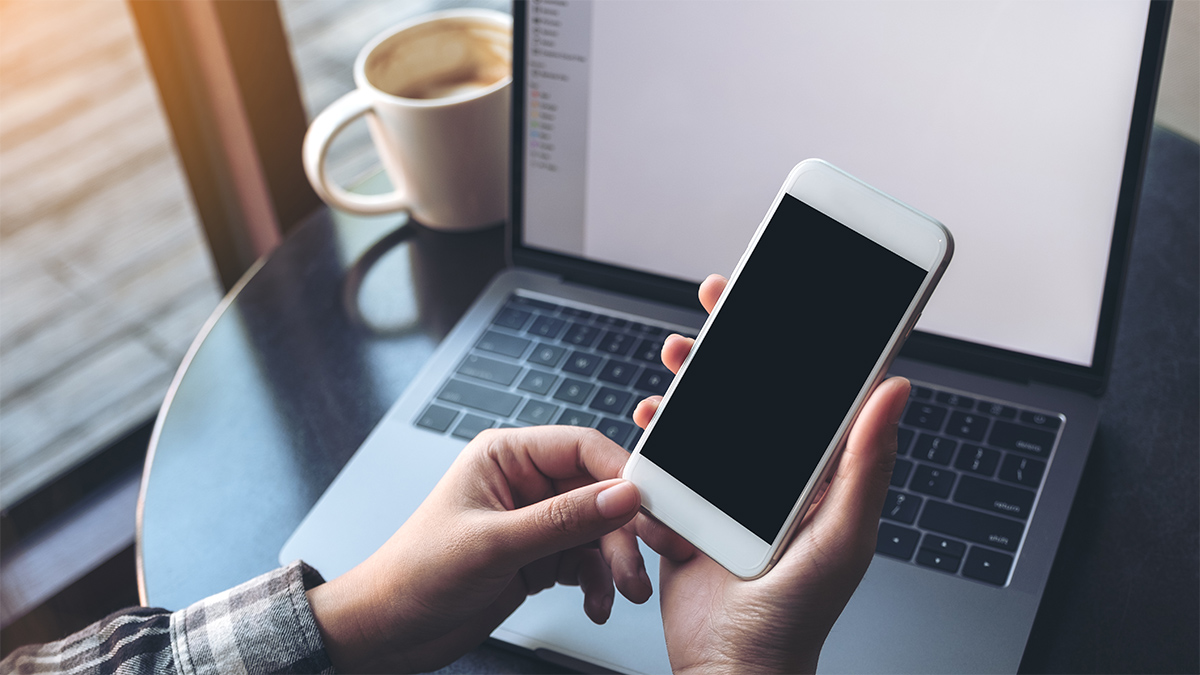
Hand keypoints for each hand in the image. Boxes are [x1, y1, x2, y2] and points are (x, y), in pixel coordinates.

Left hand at [305, 425, 686, 672]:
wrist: (387, 630)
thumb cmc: (415, 575)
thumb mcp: (494, 546)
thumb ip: (563, 520)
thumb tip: (622, 496)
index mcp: (506, 456)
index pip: (582, 447)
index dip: (621, 473)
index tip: (649, 504)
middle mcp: (524, 483)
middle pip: (599, 492)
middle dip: (621, 530)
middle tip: (639, 564)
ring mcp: (534, 521)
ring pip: (598, 530)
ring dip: (615, 562)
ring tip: (622, 592)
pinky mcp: (539, 556)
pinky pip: (586, 561)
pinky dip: (597, 583)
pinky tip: (596, 604)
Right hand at [632, 274, 909, 673]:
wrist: (732, 671)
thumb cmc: (796, 618)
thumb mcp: (842, 535)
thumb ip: (866, 462)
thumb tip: (895, 389)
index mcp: (818, 474)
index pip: (811, 390)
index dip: (796, 338)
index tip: (780, 295)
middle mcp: (772, 475)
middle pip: (752, 391)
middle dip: (731, 342)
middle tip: (716, 302)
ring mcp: (727, 491)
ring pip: (706, 416)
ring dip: (690, 380)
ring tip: (678, 358)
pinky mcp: (686, 509)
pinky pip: (668, 458)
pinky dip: (655, 434)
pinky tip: (649, 421)